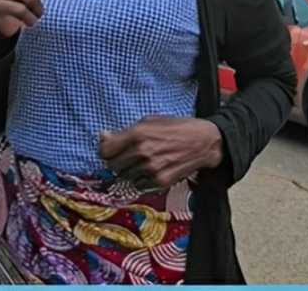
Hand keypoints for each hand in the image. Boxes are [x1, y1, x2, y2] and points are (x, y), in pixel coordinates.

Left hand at [99, 117, 223, 188]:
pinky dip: (142, 180)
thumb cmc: (177, 128)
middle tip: (129, 156)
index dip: (105, 150)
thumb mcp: (150, 121)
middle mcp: (143, 152)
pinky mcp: (160, 182)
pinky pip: (138, 185)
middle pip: (113, 166)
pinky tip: (153, 170)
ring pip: (125, 177)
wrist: (205, 142)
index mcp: (138, 134)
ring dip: (130, 171)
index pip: (105, 151)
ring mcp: (151, 169)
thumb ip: (125, 131)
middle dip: (118, 161)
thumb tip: (103, 136)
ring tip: (145, 162)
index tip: (110, 149)